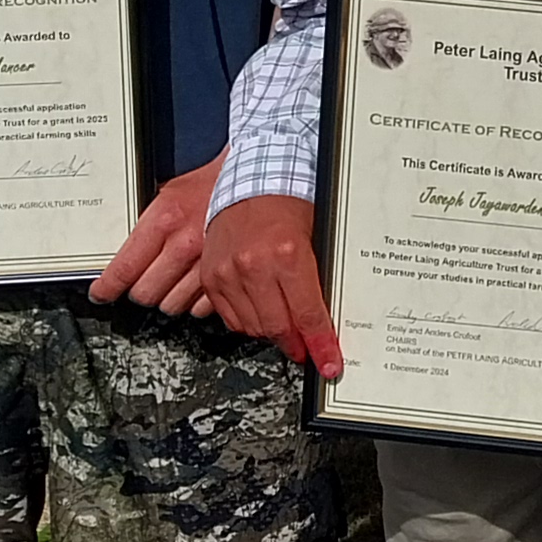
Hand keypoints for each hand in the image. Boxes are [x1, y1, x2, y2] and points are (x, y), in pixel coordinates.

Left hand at [93, 157, 224, 313]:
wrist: (254, 179)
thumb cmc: (213, 182)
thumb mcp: (169, 192)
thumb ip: (148, 223)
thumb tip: (126, 253)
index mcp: (164, 221)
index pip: (124, 269)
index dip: (107, 287)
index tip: (101, 293)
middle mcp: (184, 245)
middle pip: (145, 293)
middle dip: (142, 289)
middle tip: (145, 280)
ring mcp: (208, 264)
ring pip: (172, 304)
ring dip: (169, 297)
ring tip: (174, 280)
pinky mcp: (229, 276)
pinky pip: (201, 307)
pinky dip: (196, 301)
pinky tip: (196, 285)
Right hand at [201, 194, 340, 378]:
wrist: (252, 178)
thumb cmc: (289, 201)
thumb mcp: (317, 237)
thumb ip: (318, 281)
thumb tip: (326, 321)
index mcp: (287, 254)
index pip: (308, 316)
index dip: (320, 346)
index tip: (328, 364)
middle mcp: (255, 265)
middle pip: (278, 328)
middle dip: (297, 344)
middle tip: (307, 348)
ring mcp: (229, 272)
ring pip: (253, 326)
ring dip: (272, 332)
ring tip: (285, 325)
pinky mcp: (212, 276)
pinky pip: (231, 317)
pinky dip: (248, 321)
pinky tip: (261, 311)